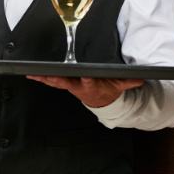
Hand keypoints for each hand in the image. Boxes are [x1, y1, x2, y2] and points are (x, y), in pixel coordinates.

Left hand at [27, 75, 143, 107]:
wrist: (101, 99)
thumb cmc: (109, 88)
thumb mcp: (121, 85)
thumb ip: (130, 81)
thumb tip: (142, 78)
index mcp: (92, 85)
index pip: (90, 82)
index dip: (88, 79)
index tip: (86, 76)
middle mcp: (78, 86)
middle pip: (67, 82)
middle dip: (57, 79)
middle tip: (47, 75)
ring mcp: (70, 86)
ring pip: (55, 82)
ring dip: (44, 79)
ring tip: (33, 74)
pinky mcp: (64, 84)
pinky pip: (51, 81)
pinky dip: (42, 78)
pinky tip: (31, 75)